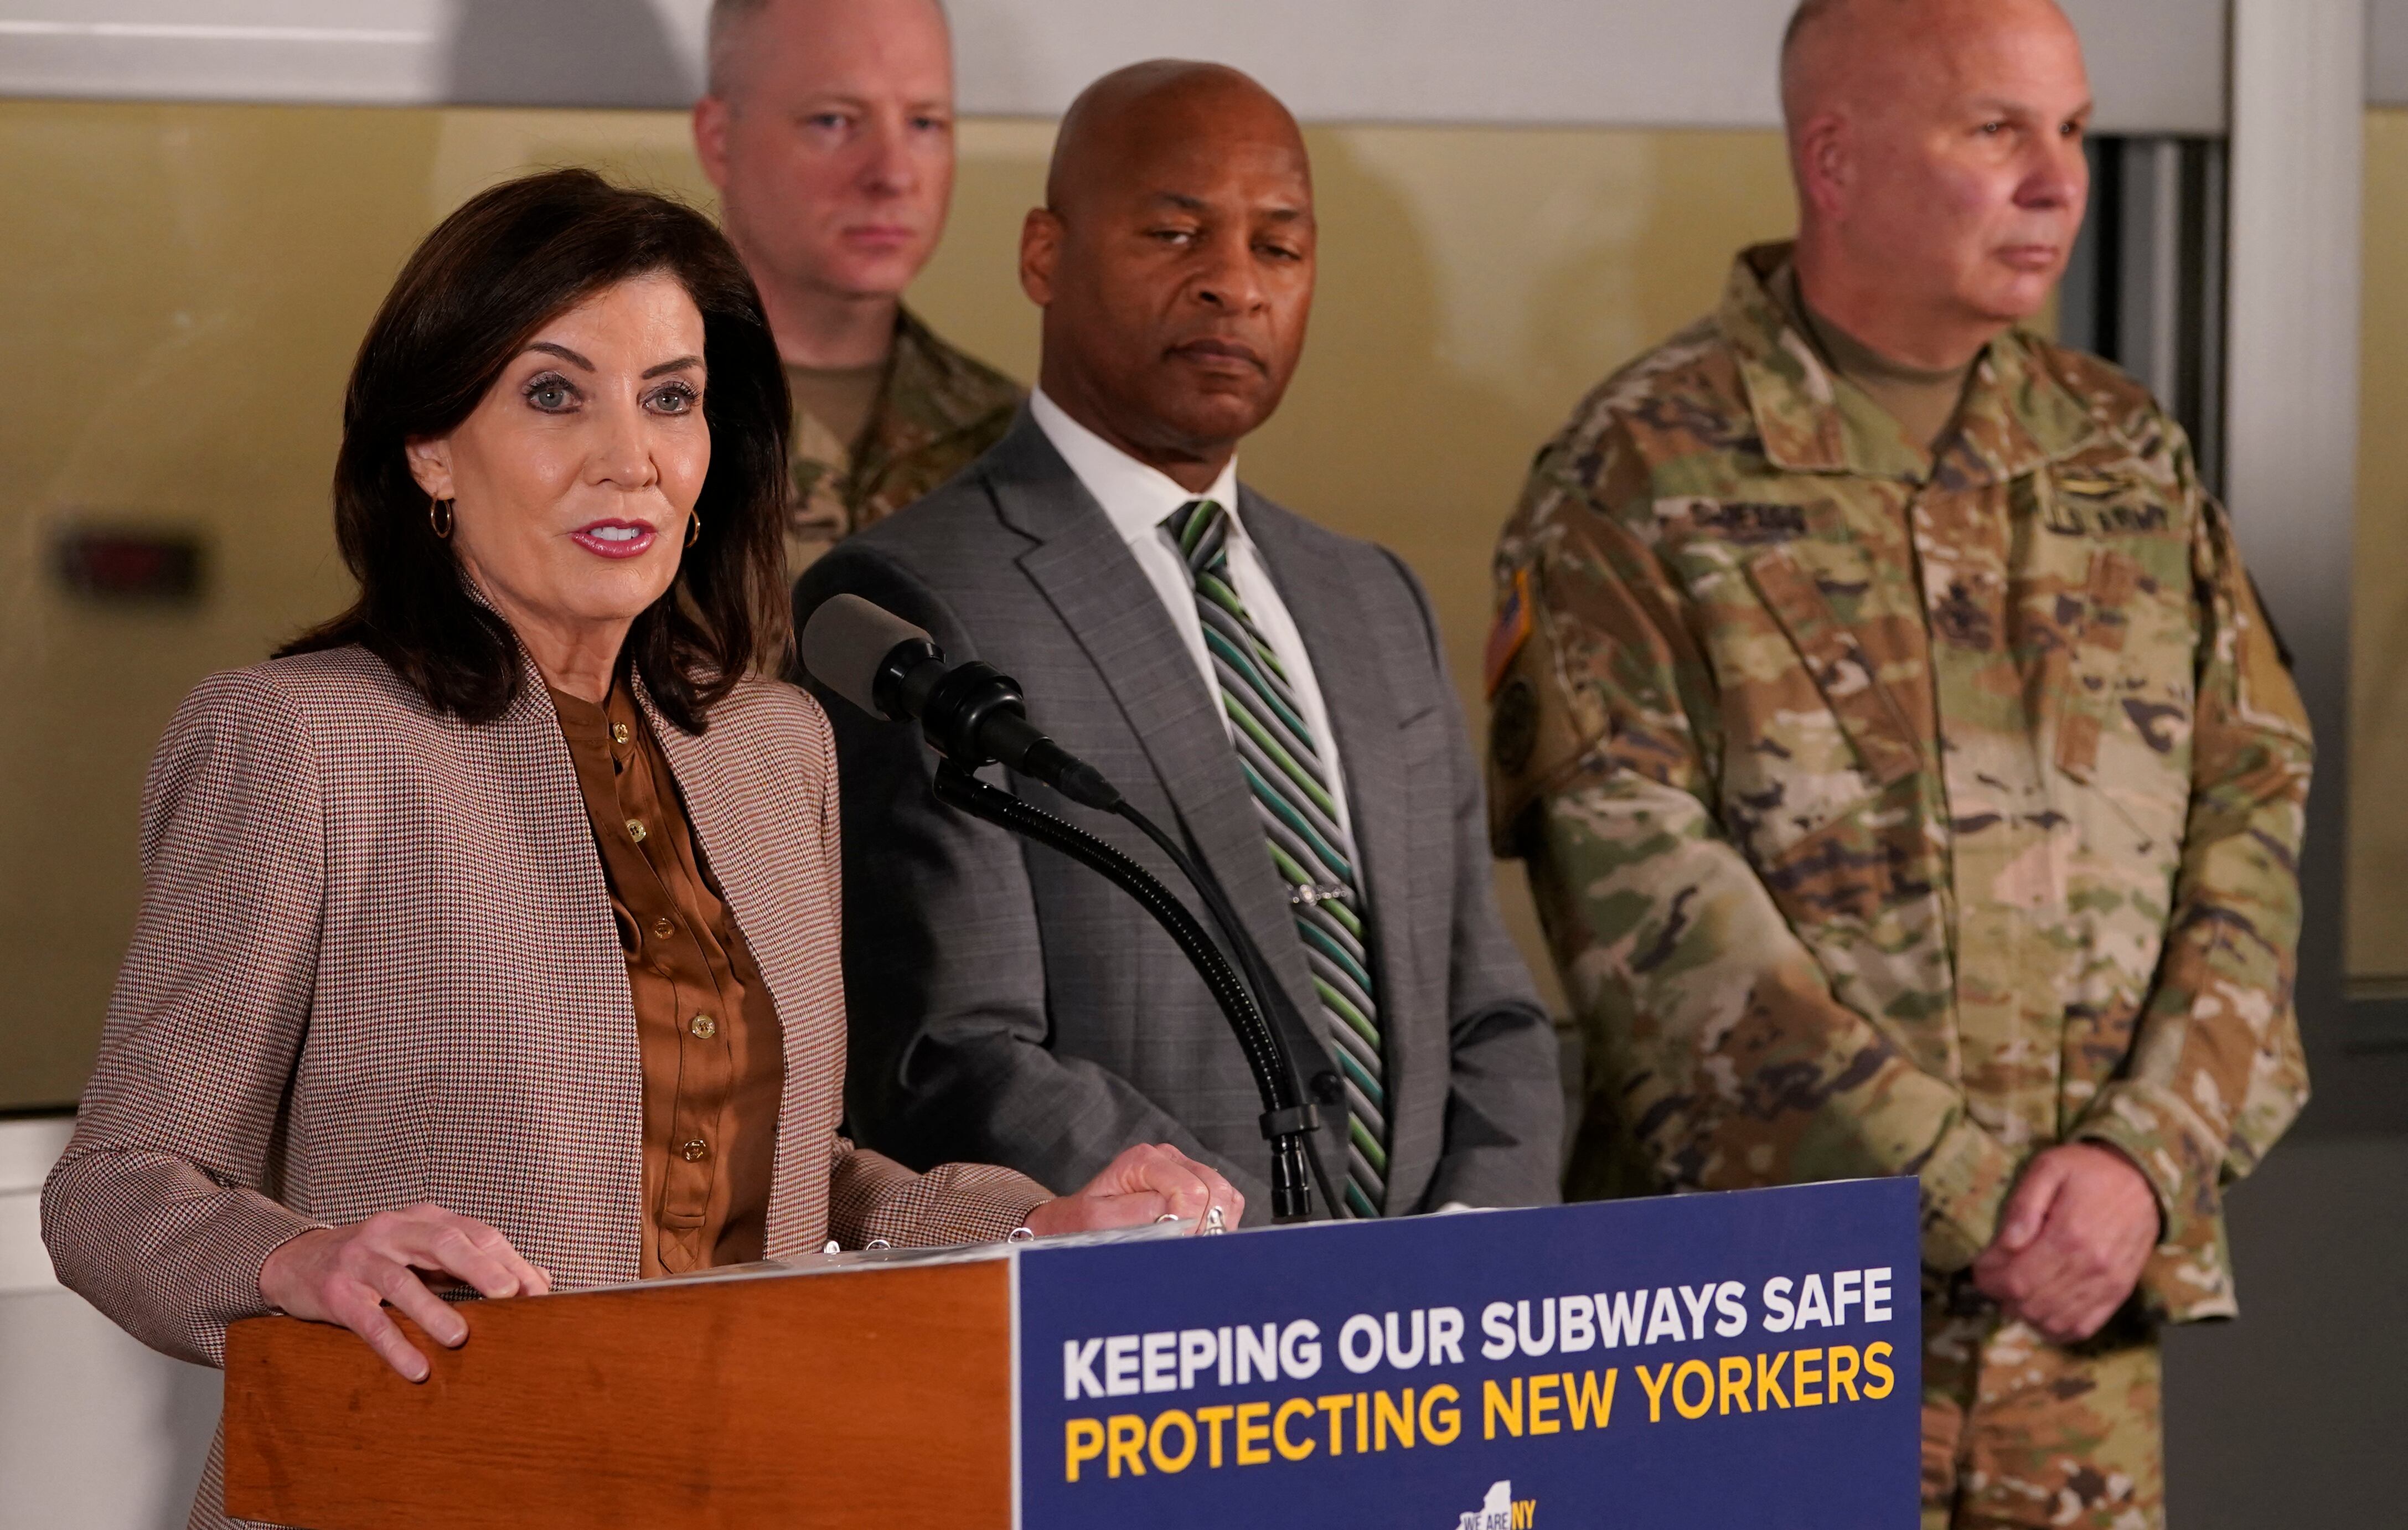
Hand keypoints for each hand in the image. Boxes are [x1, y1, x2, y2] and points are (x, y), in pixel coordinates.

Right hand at [257, 1203, 551, 1381]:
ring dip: (434, 1311)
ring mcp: (362, 1259)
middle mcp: (394, 1230)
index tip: (539, 1290)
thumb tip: (539, 1278)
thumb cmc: (377, 1258)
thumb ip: (474, 1261)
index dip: (510, 1259)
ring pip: (403, 1282)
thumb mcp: (424, 1251)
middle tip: (510, 1296)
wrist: (296, 1260)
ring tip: (461, 1337)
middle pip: (443, 1243)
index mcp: (424, 1217)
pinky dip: (394, 1344)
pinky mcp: (336, 1293)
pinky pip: (368, 1320)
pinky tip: (416, 1368)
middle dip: (481, 1269)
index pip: (475, 1232)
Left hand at [1023, 1143, 1245, 1235]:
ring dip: (1214, 1225)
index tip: (1178, 1246)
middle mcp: (1167, 1158)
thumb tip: (1179, 1220)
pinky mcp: (1194, 1185)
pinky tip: (1194, 1238)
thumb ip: (1140, 1216)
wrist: (1074, 1222)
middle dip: (1206, 1225)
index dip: (1190, 1223)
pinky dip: (1217, 1223)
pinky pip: (1225, 1202)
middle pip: (1215, 1189)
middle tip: (1185, 1249)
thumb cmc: (1082, 1222)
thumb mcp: (1100, 1221)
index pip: (1190, 1190)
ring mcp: (1183, 1169)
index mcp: (1144, 1161)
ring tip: (1188, 1244)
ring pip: (1226, 1195)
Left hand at [1970, 1143, 2159, 1343]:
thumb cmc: (2089, 1170)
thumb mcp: (2049, 1168)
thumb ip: (2023, 1206)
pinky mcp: (2119, 1293)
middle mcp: (2091, 1267)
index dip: (1989, 1278)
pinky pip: (2082, 1327)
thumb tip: (2005, 1244)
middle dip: (2001, 1294)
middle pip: (2030, 1304)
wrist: (2143, 1179)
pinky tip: (2040, 1311)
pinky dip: (2055, 1328)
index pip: (2016, 1279)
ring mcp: (2108, 1285)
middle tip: (1993, 1276)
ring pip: (2053, 1321)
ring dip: (2024, 1312)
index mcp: (2069, 1236)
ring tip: (2014, 1290)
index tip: (1980, 1265)